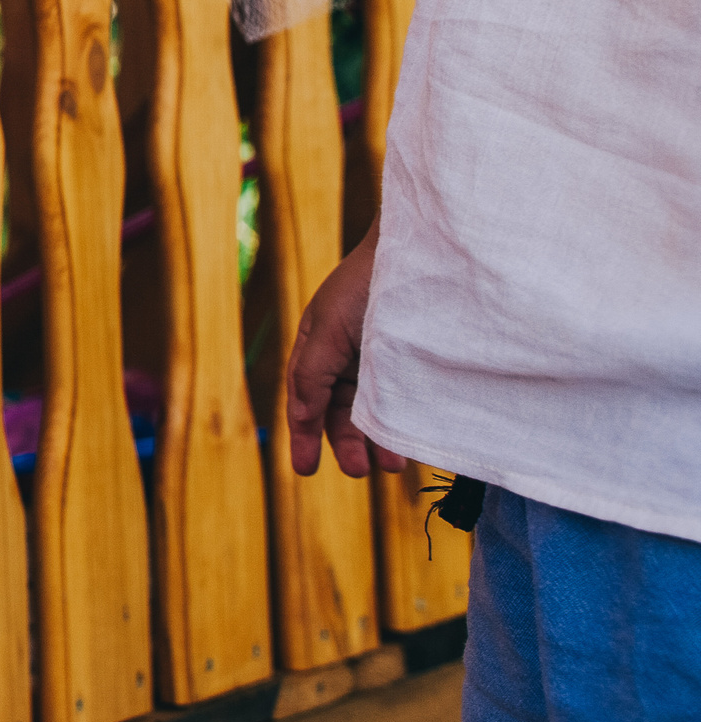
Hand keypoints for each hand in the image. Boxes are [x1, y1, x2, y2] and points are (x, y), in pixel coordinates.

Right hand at [285, 232, 406, 478]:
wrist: (421, 250)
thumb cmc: (367, 282)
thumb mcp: (329, 328)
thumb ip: (311, 374)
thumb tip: (299, 416)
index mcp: (319, 345)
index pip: (306, 398)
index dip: (303, 434)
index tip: (305, 470)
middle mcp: (348, 355)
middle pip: (339, 410)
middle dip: (345, 444)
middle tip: (359, 471)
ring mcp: (382, 359)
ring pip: (373, 410)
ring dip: (377, 439)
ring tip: (392, 465)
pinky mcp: (413, 361)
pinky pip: (402, 400)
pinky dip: (402, 422)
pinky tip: (411, 438)